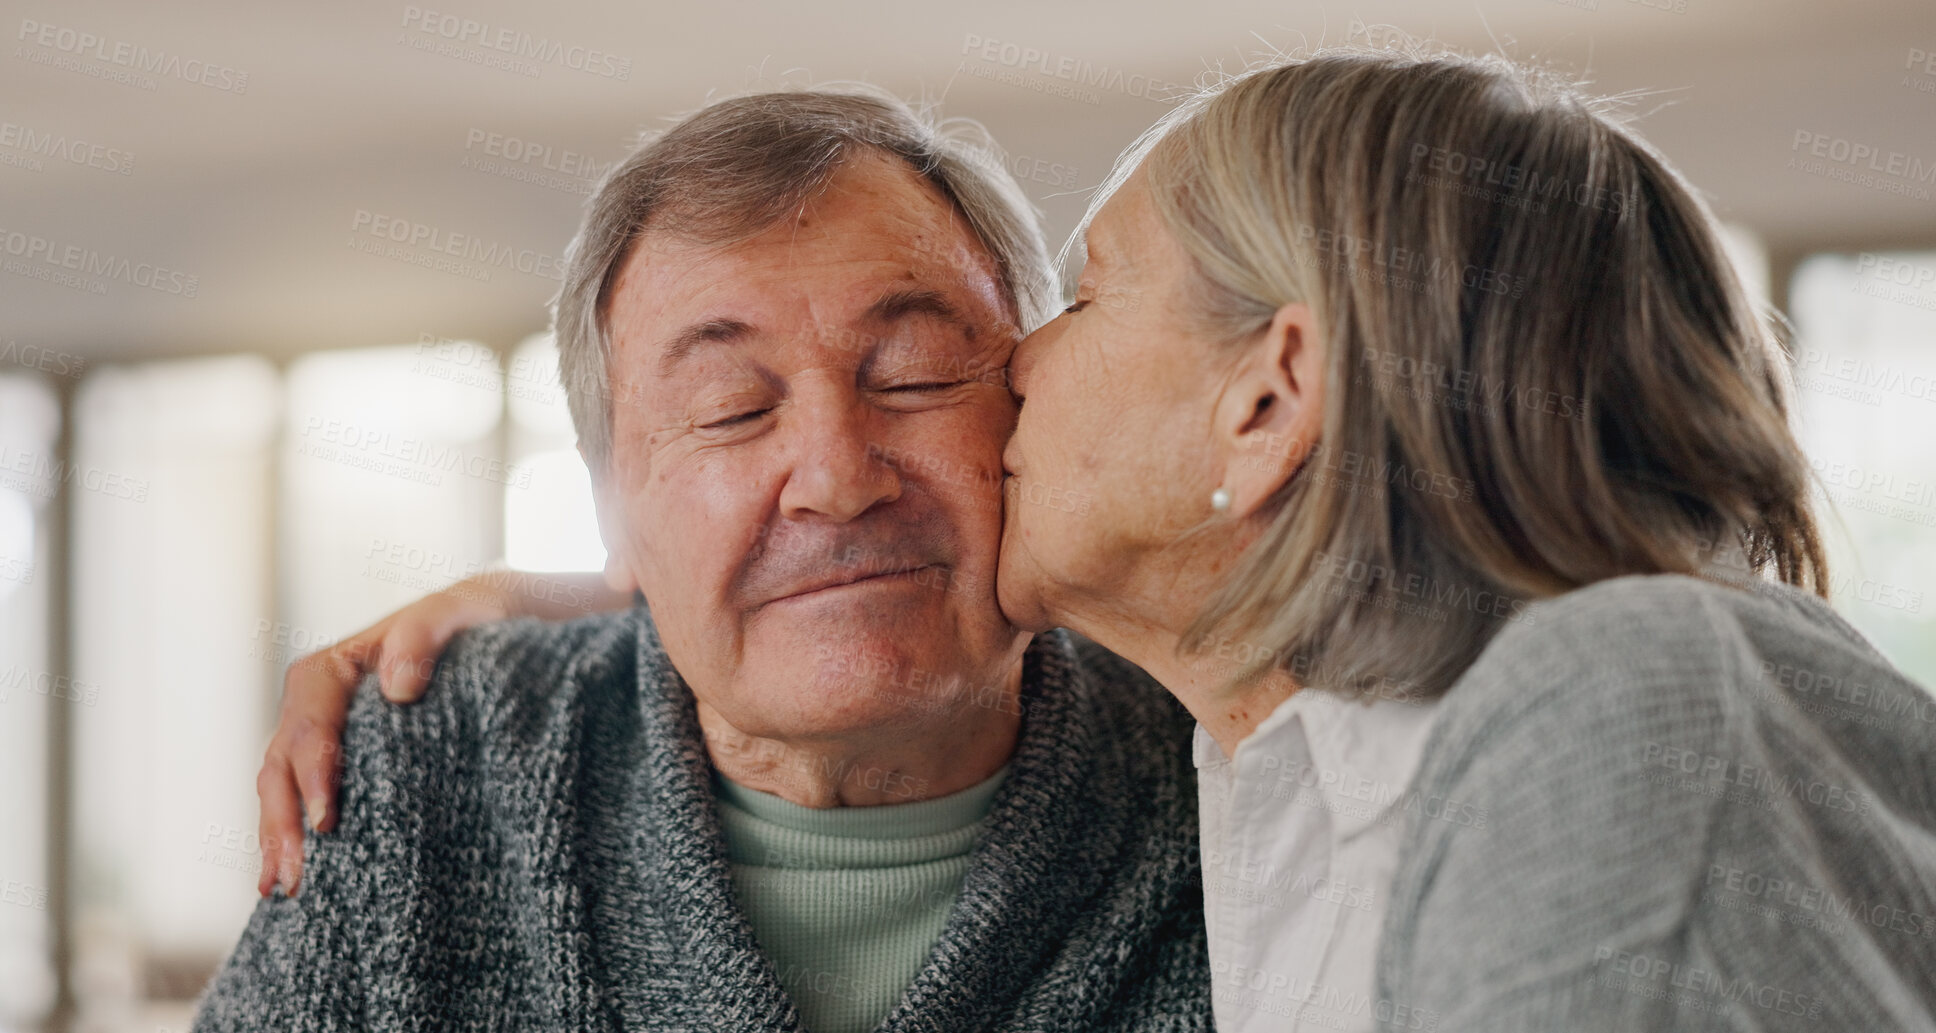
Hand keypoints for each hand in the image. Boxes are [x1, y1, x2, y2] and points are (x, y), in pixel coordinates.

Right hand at [255, 581, 511, 896]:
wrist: (500, 627)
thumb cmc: (479, 618)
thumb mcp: (463, 612)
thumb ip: (426, 633)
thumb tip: (397, 688)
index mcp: (338, 666)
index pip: (311, 719)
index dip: (313, 771)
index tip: (328, 820)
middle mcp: (323, 703)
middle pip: (283, 762)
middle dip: (283, 821)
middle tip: (294, 878)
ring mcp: (331, 737)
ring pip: (284, 788)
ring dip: (278, 837)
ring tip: (282, 889)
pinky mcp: (349, 764)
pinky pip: (308, 799)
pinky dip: (295, 835)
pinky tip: (294, 877)